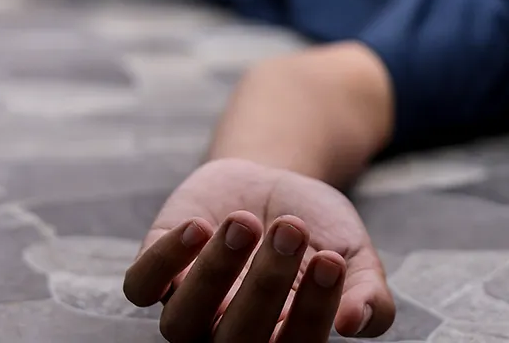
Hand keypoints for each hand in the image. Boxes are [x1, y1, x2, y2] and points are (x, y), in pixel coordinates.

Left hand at [123, 158, 395, 341]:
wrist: (275, 181)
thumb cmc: (317, 230)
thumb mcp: (353, 255)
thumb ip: (368, 293)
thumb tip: (356, 323)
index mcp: (282, 339)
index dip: (311, 310)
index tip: (331, 259)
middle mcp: (230, 335)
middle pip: (236, 341)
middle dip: (266, 282)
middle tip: (292, 228)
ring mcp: (189, 306)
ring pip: (181, 322)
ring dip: (212, 274)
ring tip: (246, 222)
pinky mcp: (157, 271)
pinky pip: (141, 286)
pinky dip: (164, 261)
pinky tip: (200, 226)